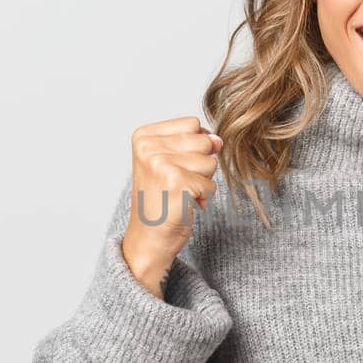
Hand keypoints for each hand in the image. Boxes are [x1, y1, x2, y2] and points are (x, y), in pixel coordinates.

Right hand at [120, 117, 221, 297]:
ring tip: (180, 194)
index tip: (173, 167)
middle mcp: (148, 147)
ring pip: (211, 163)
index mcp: (144, 136)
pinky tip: (183, 205)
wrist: (149, 238)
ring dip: (203, 182)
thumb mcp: (172, 161)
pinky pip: (211, 184)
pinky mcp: (176, 183)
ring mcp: (161, 164)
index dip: (194, 147)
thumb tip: (218, 140)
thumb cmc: (161, 200)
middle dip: (200, 165)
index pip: (193, 124)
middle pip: (204, 141)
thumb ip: (195, 143)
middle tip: (177, 183)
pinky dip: (203, 198)